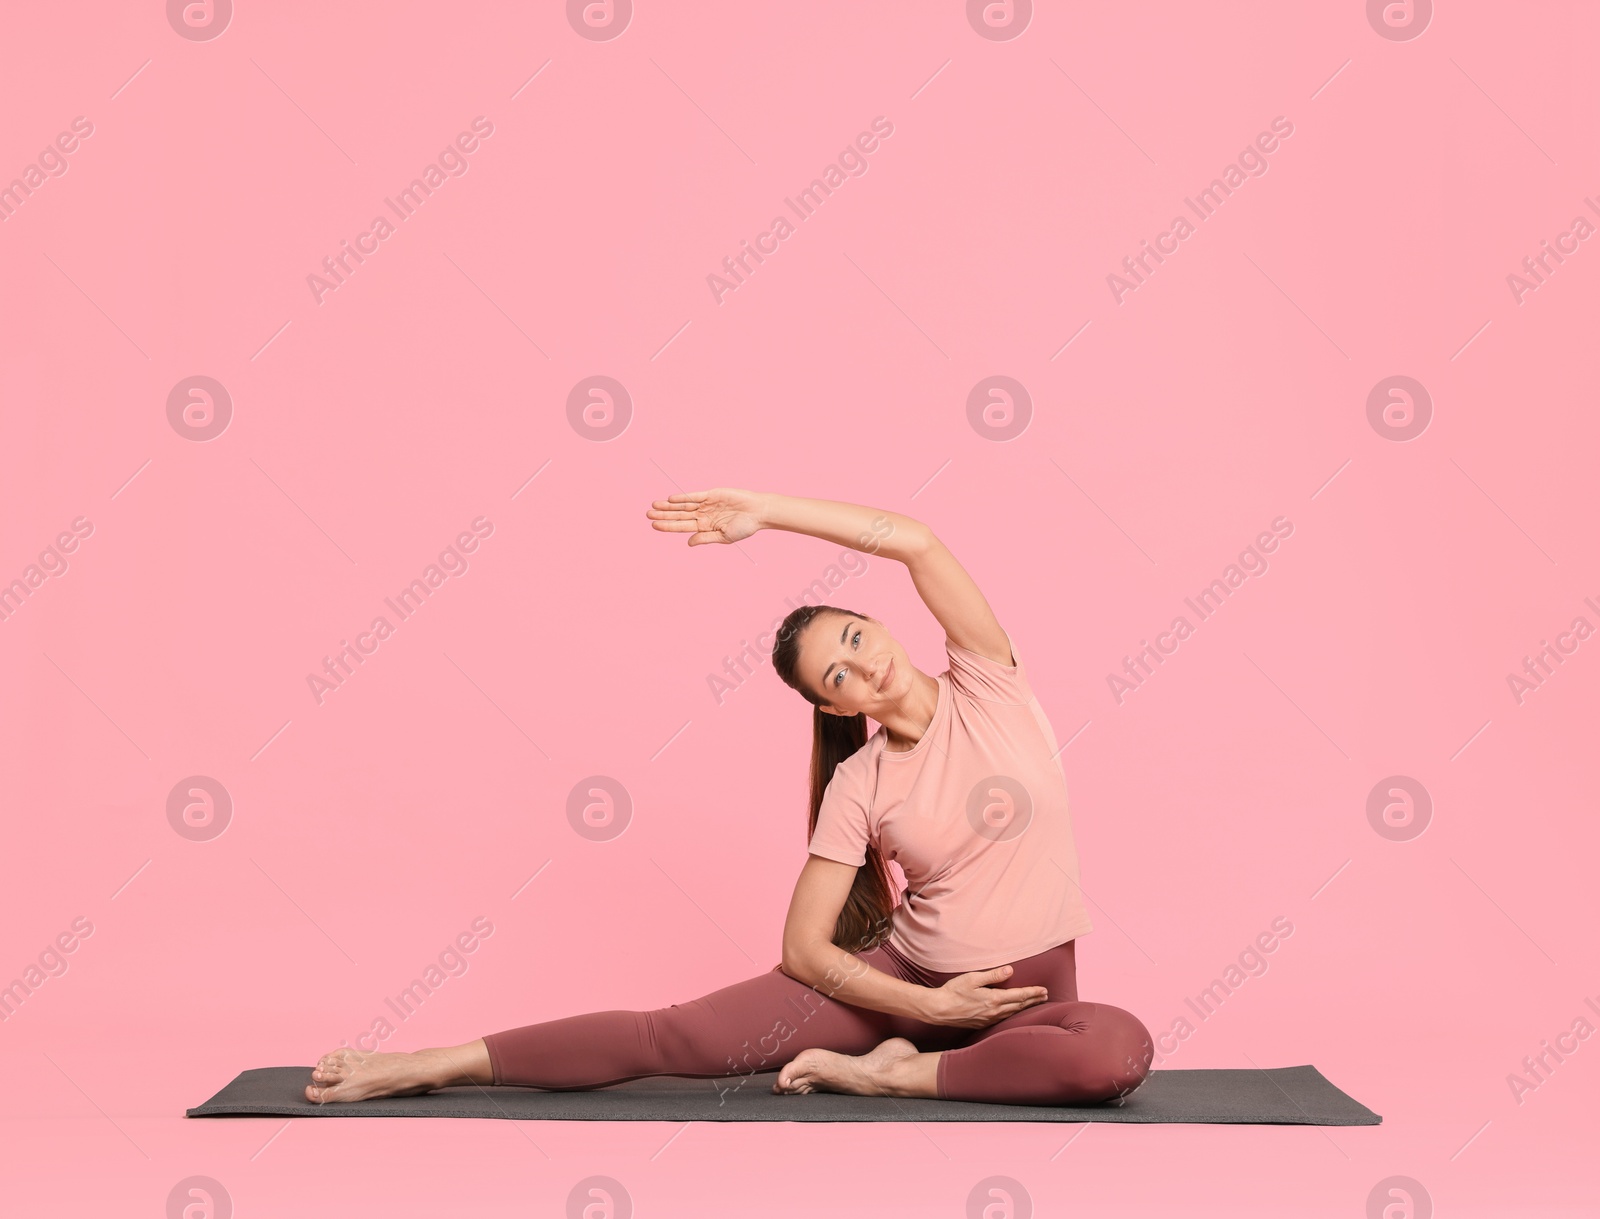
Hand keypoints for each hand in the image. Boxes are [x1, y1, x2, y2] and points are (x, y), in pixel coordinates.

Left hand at [646, 487, 765, 545]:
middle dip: (663, 515)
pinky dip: (683, 497)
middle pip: (679, 515)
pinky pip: (695, 496)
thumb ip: (706, 538)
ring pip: (684, 505)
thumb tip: (688, 543)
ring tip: (654, 505)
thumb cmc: (745, 527)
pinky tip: (671, 499)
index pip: (682, 527)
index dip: (668, 526)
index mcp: (705, 527)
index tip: (654, 525)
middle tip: (647, 514)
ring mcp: (707, 504)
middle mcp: (703, 515)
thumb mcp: (724, 537)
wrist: (759, 512)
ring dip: (669, 505)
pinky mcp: (712, 494)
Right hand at [923, 965, 1049, 1028]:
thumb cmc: (954, 991)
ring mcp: (989, 1019)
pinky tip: (1014, 1012)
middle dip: (1033, 1000)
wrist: (939, 1009)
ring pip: (1012, 1013)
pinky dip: (1013, 1013)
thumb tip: (1010, 971)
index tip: (1044, 990)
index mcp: (993, 999)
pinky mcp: (983, 1023)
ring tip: (1034, 1002)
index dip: (1033, 993)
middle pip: (1019, 1006)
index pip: (1019, 996)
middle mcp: (994, 1011)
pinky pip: (1003, 1019)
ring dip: (1025, 1007)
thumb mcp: (972, 978)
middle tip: (1045, 996)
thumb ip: (993, 975)